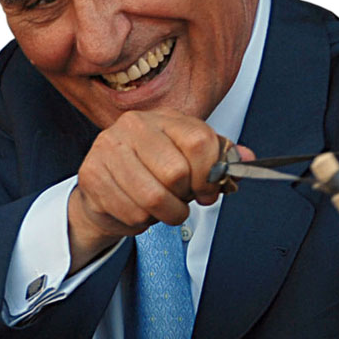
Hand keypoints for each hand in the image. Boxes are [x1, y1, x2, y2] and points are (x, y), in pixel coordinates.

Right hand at [67, 108, 252, 272]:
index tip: (208, 190)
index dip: (210, 174)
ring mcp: (108, 149)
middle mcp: (132, 127)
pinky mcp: (91, 176)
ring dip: (165, 214)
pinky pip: (131, 212)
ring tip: (161, 208)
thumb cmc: (150, 171)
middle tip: (181, 201)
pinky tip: (137, 208)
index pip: (199, 142)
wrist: (105, 186)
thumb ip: (219, 156)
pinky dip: (142, 221)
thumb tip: (247, 159)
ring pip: (153, 198)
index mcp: (162, 118)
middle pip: (176, 173)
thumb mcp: (188, 157)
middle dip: (185, 198)